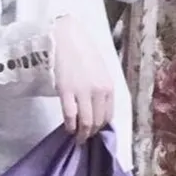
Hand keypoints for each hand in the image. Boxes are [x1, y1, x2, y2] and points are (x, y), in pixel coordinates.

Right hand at [52, 15, 113, 143]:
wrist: (66, 37)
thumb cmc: (82, 51)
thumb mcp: (99, 71)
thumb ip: (101, 89)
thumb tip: (97, 108)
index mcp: (109, 86)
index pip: (108, 116)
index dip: (101, 128)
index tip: (94, 132)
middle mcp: (99, 91)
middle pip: (97, 122)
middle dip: (91, 133)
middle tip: (84, 138)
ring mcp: (83, 92)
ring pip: (86, 122)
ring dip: (81, 134)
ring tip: (77, 138)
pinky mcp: (67, 91)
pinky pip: (71, 115)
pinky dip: (70, 126)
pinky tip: (68, 129)